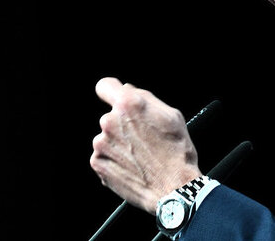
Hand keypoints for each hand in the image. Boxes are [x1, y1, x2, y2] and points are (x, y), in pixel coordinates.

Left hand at [90, 77, 201, 212]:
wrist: (174, 189)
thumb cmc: (177, 153)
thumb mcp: (172, 115)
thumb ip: (146, 98)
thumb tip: (129, 90)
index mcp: (129, 104)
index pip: (105, 86)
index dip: (112, 91)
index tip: (116, 98)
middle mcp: (110, 121)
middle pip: (110, 116)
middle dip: (123, 124)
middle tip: (142, 139)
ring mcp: (101, 143)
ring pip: (107, 137)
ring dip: (118, 143)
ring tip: (139, 156)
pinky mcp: (98, 162)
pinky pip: (103, 155)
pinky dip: (114, 160)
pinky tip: (132, 167)